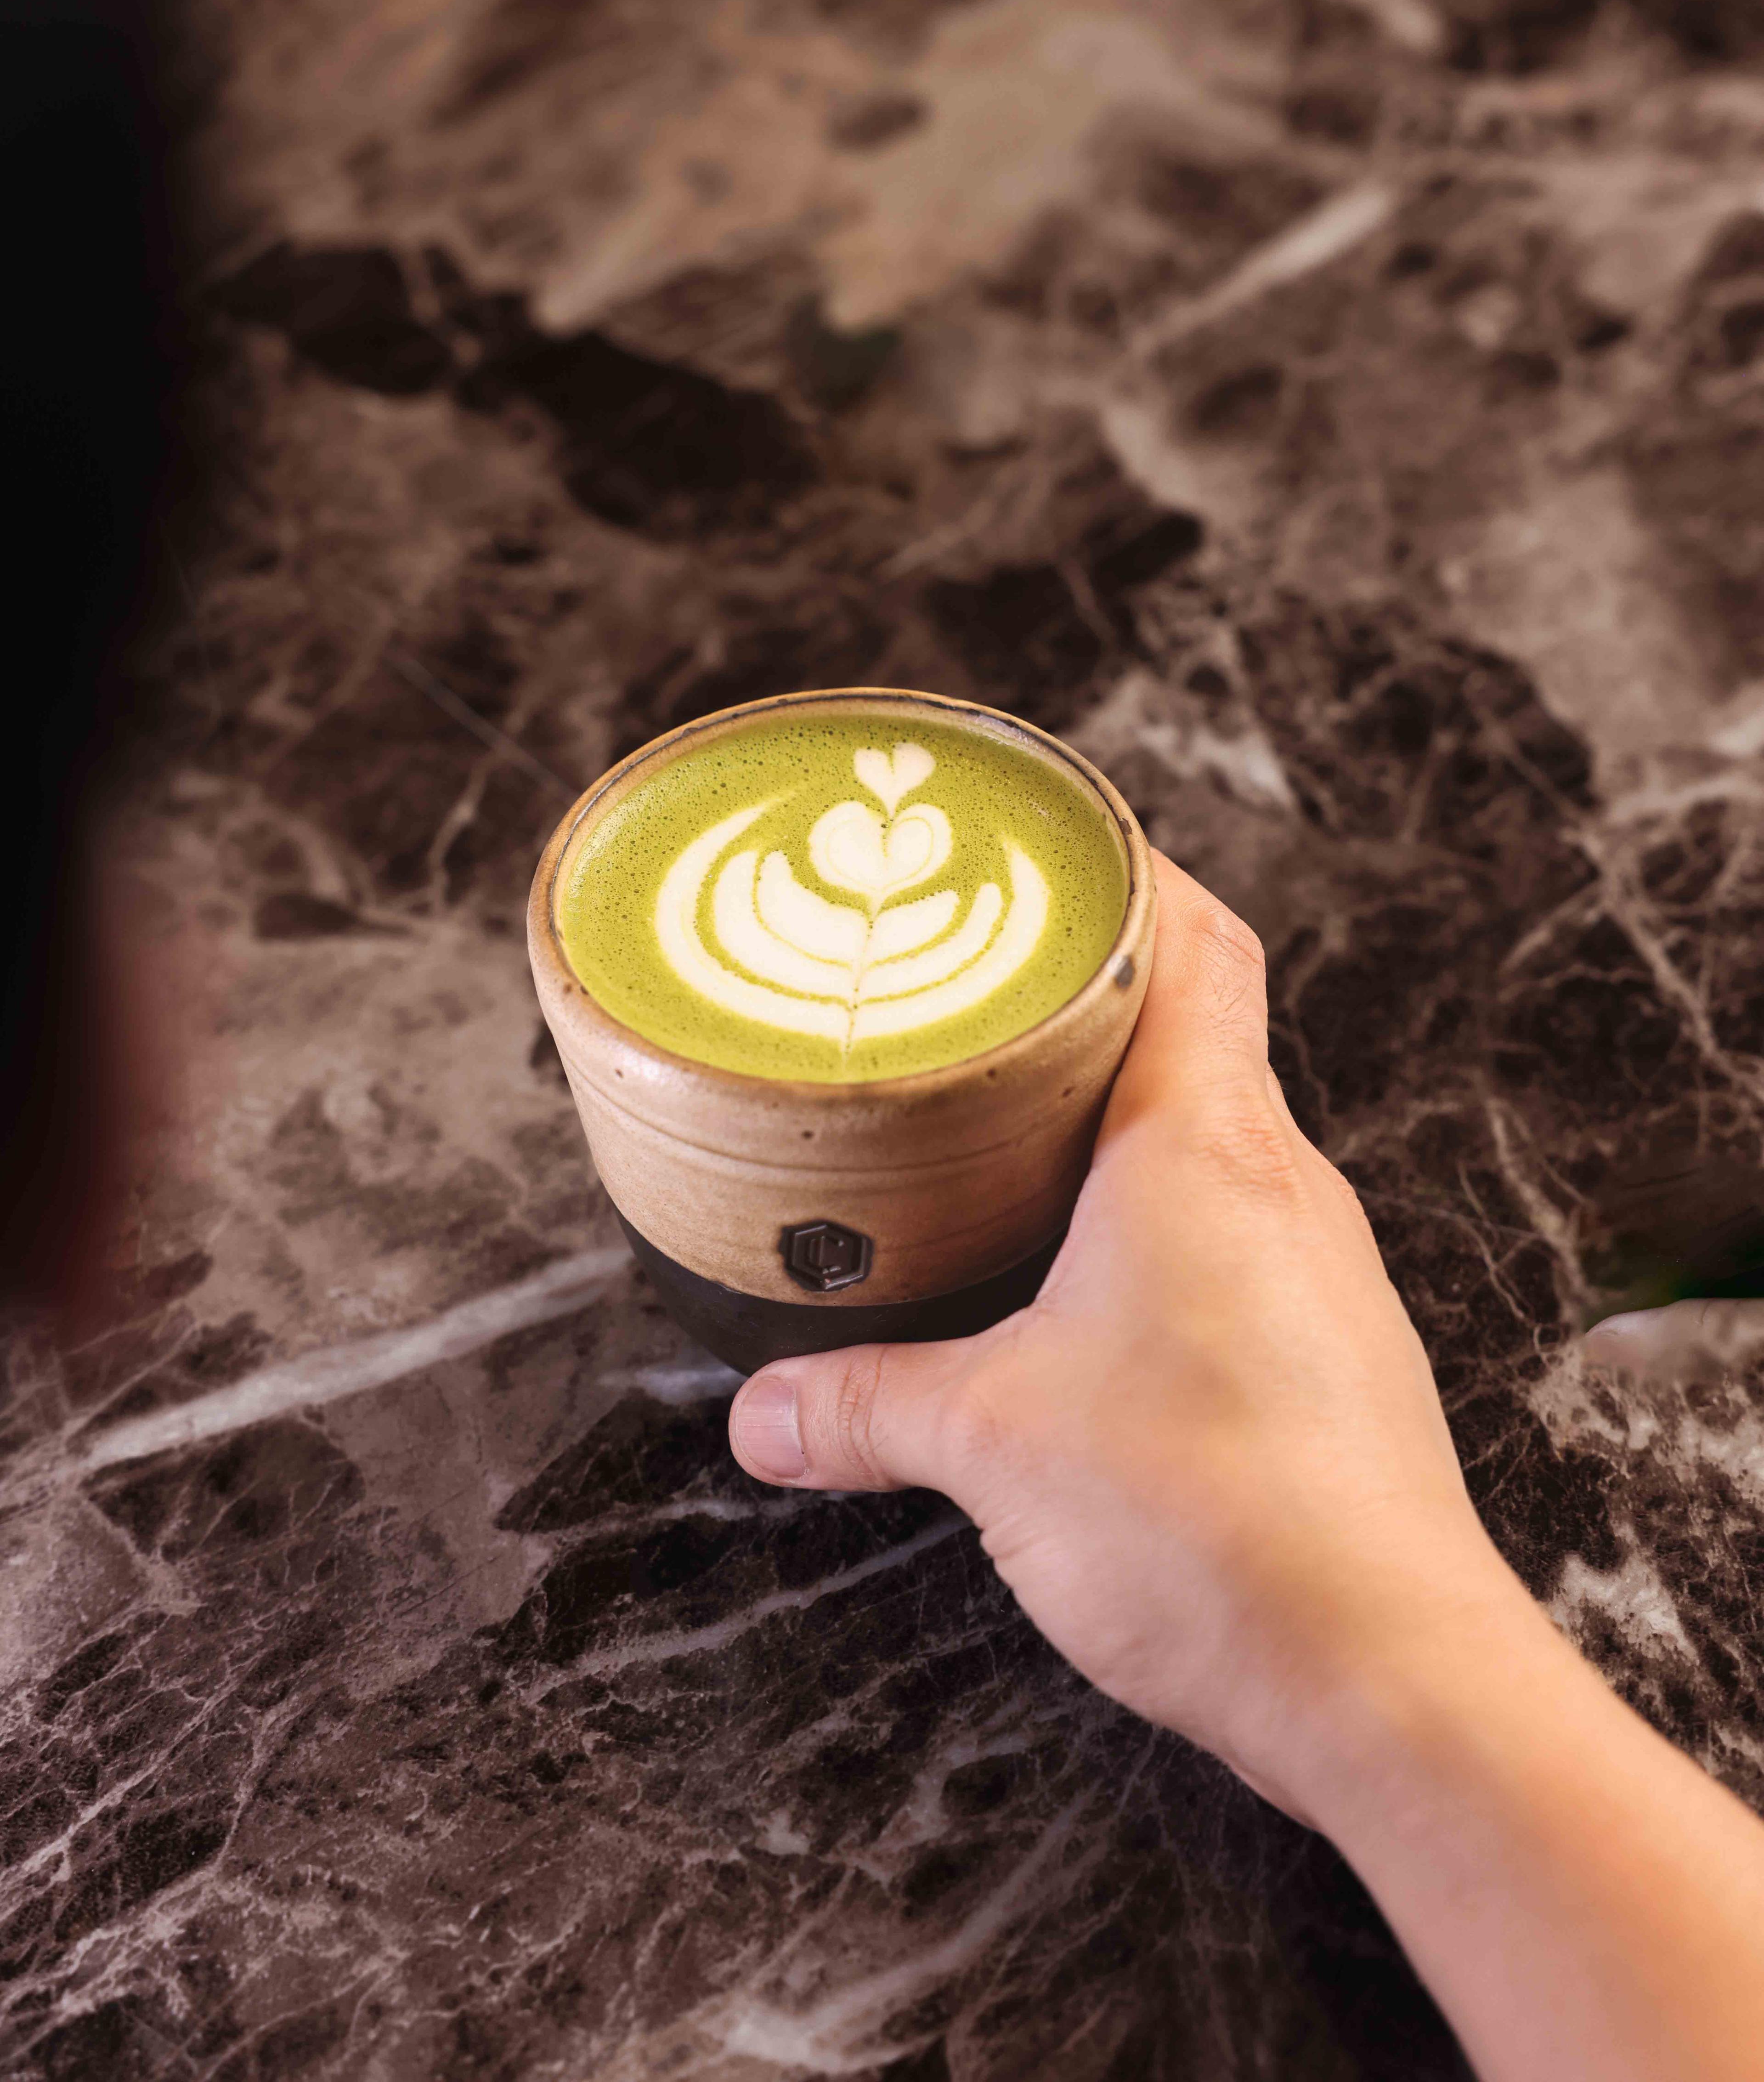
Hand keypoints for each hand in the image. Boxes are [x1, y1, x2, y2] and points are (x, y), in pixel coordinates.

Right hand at [728, 852, 1525, 1821]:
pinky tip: (1088, 1286)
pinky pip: (1241, 1241)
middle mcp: (1282, 1184)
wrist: (1383, 1669)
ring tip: (1011, 1136)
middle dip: (1094, 1003)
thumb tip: (763, 1415)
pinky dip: (1161, 1228)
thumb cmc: (1202, 1511)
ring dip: (1123, 1126)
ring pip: (1219, 1144)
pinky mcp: (1331, 1357)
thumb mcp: (990, 1440)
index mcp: (1204, 1144)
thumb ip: (866, 1407)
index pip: (1199, 943)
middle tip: (981, 996)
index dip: (1132, 872)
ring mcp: (1321, 1273)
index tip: (1052, 846)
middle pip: (1203, 1032)